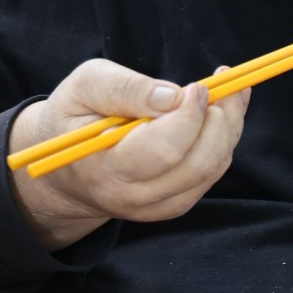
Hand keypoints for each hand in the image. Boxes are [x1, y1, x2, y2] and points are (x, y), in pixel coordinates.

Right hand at [7, 58, 248, 251]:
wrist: (64, 169)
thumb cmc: (74, 118)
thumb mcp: (85, 87)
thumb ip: (126, 88)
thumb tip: (174, 96)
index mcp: (105, 168)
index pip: (164, 150)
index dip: (190, 116)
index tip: (197, 87)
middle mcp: (133, 195)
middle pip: (199, 163)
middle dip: (220, 120)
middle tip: (220, 85)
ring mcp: (156, 206)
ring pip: (213, 167)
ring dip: (228, 127)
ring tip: (224, 93)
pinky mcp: (173, 205)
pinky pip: (213, 173)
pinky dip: (224, 140)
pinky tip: (220, 113)